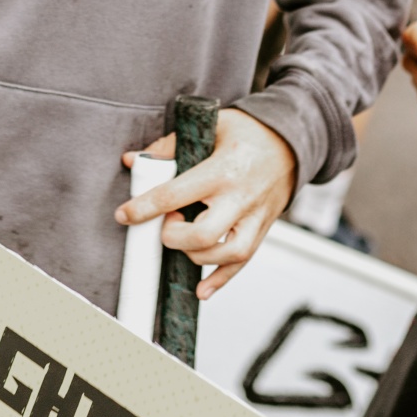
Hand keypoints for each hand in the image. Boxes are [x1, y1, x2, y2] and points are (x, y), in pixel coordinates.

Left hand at [115, 109, 296, 300]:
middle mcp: (239, 198)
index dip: (144, 208)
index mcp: (222, 170)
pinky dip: (220, 280)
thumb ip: (169, 146)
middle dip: (174, 236)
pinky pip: (243, 263)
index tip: (124, 215)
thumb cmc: (249, 131)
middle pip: (202, 234)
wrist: (293, 140)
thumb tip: (133, 160)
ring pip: (225, 254)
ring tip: (184, 238)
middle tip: (167, 224)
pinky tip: (202, 289)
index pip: (175, 195)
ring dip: (195, 256)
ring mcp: (254, 217)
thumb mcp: (210, 127)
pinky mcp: (262, 229)